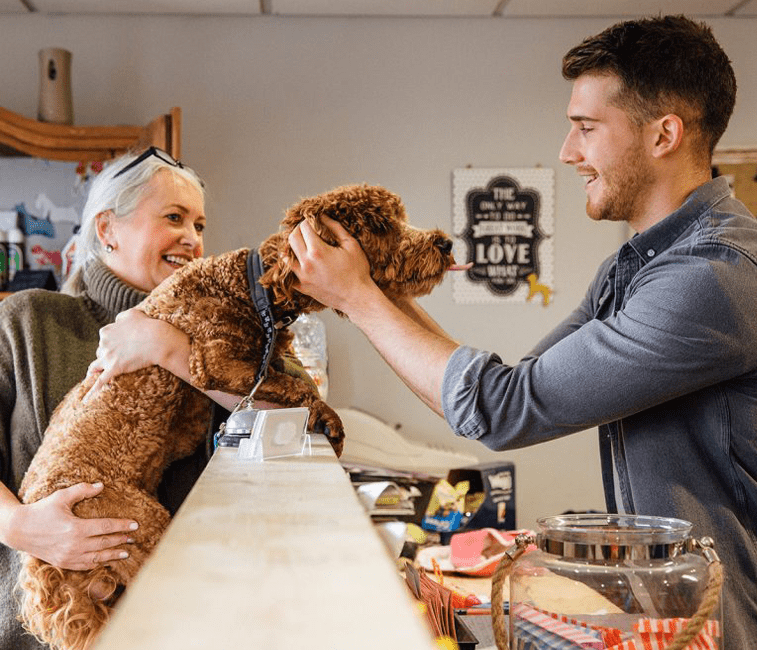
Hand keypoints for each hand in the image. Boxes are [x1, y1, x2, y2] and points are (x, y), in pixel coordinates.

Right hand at [5, 483, 136, 569]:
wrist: (19, 530)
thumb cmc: (42, 510)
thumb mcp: (62, 496)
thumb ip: (83, 490)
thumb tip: (101, 485)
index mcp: (76, 528)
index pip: (106, 527)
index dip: (122, 526)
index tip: (135, 525)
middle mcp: (74, 545)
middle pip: (104, 543)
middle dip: (121, 540)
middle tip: (133, 538)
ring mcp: (68, 557)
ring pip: (97, 557)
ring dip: (113, 555)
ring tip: (126, 553)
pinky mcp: (63, 563)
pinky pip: (85, 566)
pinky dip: (98, 563)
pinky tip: (106, 560)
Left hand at [85, 308, 187, 400]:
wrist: (157, 339)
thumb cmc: (148, 325)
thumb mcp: (133, 314)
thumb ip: (121, 317)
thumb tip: (117, 320)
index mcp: (106, 331)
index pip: (104, 339)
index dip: (112, 343)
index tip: (120, 345)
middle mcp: (103, 344)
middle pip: (100, 353)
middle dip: (107, 356)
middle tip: (120, 358)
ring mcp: (108, 357)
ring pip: (96, 366)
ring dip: (97, 370)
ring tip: (95, 376)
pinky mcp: (114, 369)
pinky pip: (100, 382)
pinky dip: (92, 392)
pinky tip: (85, 401)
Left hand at [287, 216, 377, 314]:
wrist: (357, 298)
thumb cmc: (358, 273)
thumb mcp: (351, 245)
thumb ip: (336, 228)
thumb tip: (323, 217)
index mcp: (318, 251)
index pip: (303, 227)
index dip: (308, 221)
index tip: (313, 220)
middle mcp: (306, 264)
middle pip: (292, 238)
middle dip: (298, 230)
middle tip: (307, 230)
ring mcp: (302, 277)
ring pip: (286, 256)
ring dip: (292, 247)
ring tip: (301, 244)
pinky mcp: (303, 288)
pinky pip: (289, 274)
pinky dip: (291, 266)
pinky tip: (299, 262)